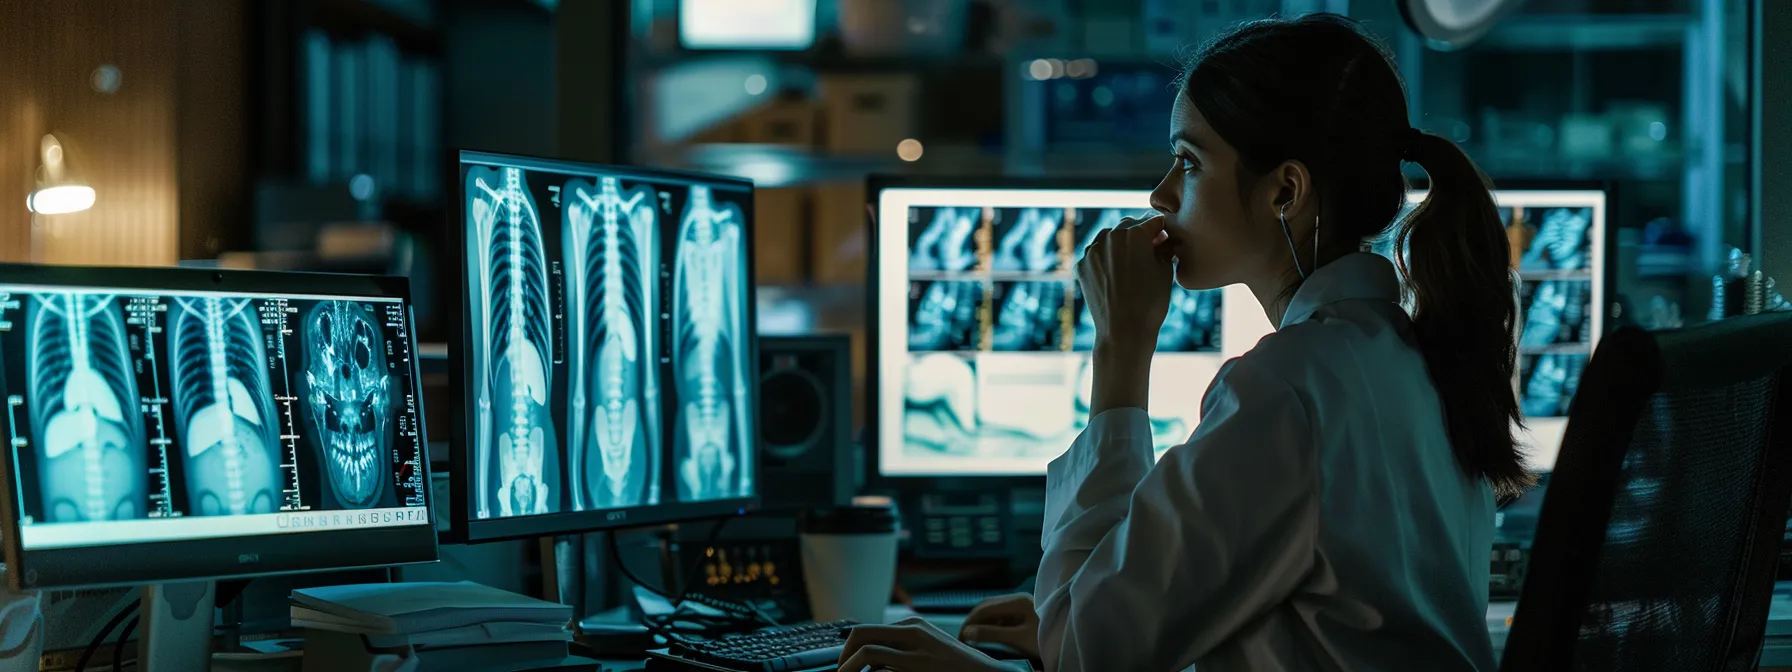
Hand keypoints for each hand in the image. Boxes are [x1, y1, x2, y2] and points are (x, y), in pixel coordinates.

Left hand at [839, 617, 1011, 671]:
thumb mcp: (928, 652)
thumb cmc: (959, 669)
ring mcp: (916, 647)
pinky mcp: (918, 664)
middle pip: (860, 633)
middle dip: (842, 654)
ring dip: (847, 666)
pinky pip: (877, 662)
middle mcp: (912, 630)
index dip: (849, 649)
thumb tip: (873, 664)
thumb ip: (903, 652)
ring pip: (865, 647)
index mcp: (914, 626)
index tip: (844, 665)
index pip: (868, 630)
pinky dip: (862, 671)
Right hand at [960, 593, 1040, 662]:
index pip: (985, 607)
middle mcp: (1019, 599)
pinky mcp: (1026, 615)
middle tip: (964, 638)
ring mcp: (1023, 606)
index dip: (970, 621)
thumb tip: (967, 632)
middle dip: (974, 621)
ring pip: (996, 612)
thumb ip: (991, 633)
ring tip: (974, 638)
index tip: (960, 637)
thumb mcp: (1017, 638)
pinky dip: (993, 625)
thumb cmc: (1045, 639)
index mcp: (1017, 601)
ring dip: (983, 623)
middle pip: (989, 607)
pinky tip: (989, 636)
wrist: (1069, 640)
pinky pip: (1004, 617)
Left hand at [1076, 216, 1174, 352]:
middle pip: (1129, 226)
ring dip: (1121, 243)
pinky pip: (1096, 254)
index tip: (1166, 238)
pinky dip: (1106, 257)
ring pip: (1109, 237)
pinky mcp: (1081, 266)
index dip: (1162, 229)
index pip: (1152, 221)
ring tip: (1132, 260)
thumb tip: (1163, 238)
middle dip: (1141, 233)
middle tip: (1152, 247)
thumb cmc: (1151, 302)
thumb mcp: (1165, 270)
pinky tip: (1116, 271)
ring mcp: (1092, 251)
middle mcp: (1110, 236)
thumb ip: (1164, 247)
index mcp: (1134, 234)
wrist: (1124, 332)